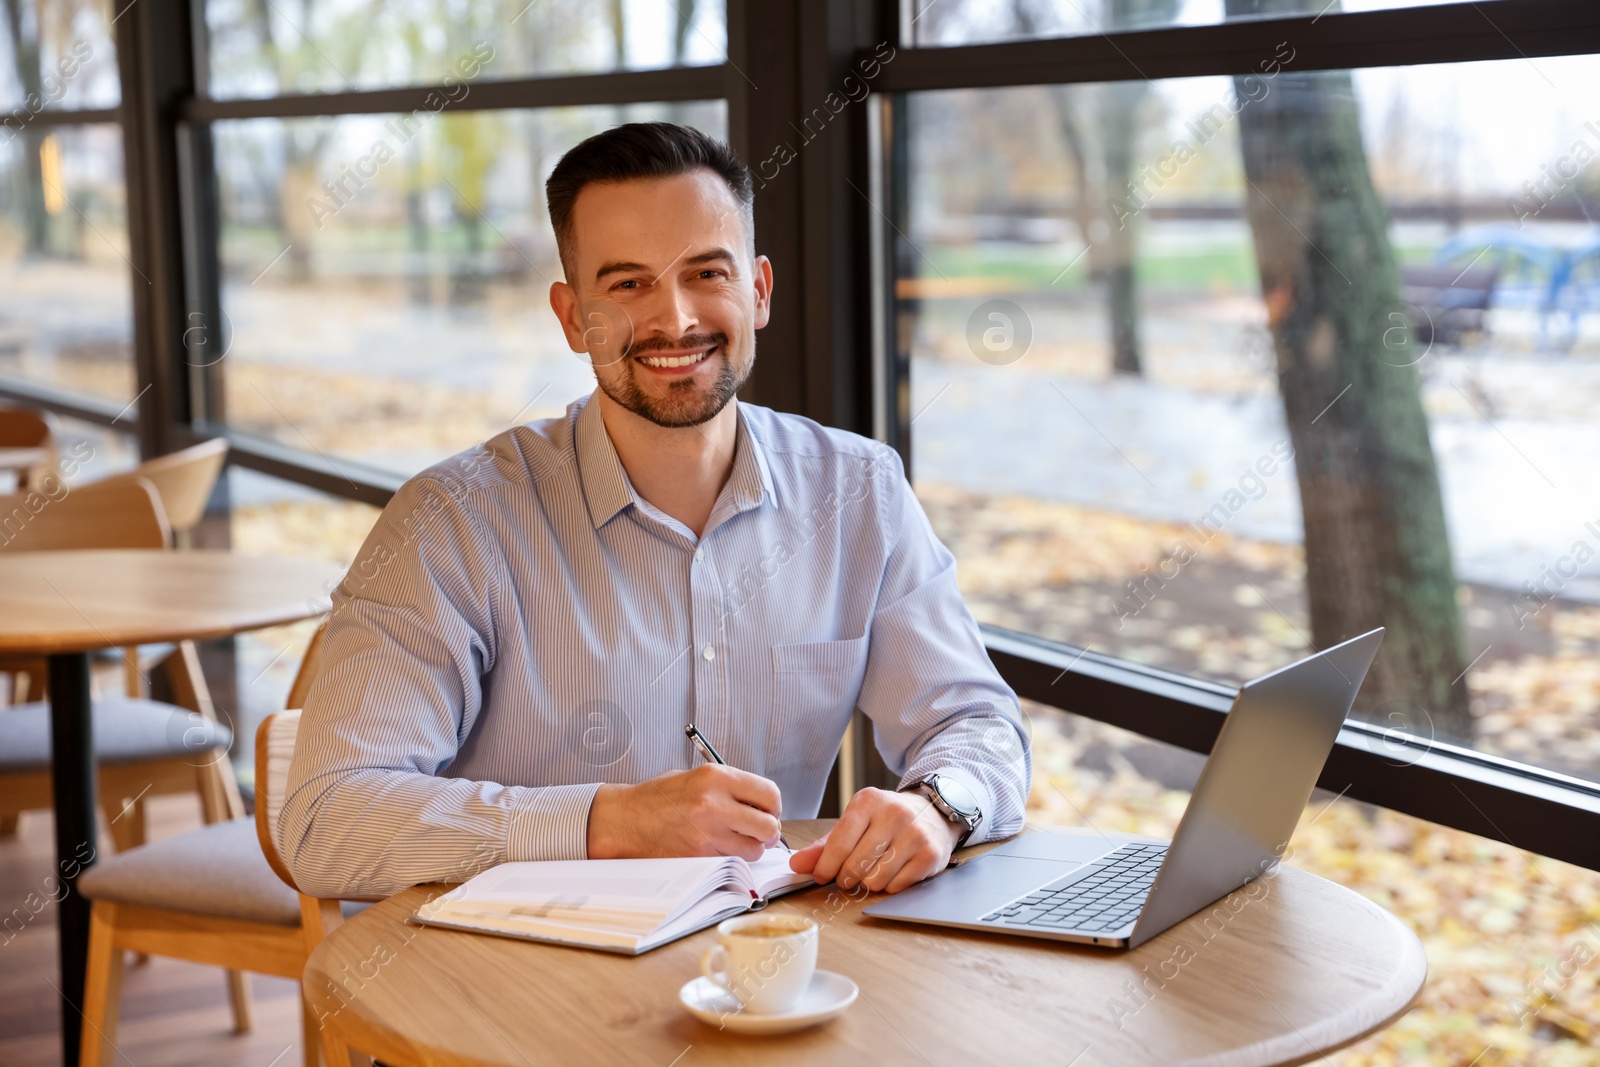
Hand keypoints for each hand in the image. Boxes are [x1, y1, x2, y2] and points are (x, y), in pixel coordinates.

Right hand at [586, 764, 783, 860]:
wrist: (624, 820)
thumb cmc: (658, 798)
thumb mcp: (695, 776)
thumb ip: (729, 787)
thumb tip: (759, 803)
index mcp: (716, 778)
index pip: (770, 794)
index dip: (773, 806)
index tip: (768, 810)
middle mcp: (714, 804)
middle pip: (769, 826)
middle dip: (768, 831)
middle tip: (758, 831)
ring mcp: (706, 834)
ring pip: (754, 850)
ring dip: (751, 848)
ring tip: (735, 840)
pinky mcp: (698, 857)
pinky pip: (731, 861)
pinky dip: (731, 859)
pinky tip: (717, 848)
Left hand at [788, 787, 962, 893]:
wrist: (934, 811)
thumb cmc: (887, 820)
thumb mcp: (856, 823)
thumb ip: (824, 845)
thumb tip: (796, 865)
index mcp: (869, 801)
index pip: (839, 843)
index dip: (825, 866)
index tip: (821, 876)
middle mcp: (894, 814)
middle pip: (855, 865)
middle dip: (846, 878)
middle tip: (848, 876)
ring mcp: (915, 834)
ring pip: (876, 879)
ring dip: (869, 883)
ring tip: (873, 870)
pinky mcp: (931, 854)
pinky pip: (897, 886)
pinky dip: (890, 886)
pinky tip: (893, 871)